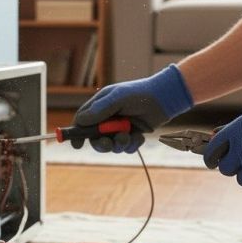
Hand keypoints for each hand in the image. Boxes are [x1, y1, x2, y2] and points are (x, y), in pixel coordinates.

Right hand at [73, 65, 193, 151]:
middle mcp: (108, 118)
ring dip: (119, 144)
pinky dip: (132, 145)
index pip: (82, 120)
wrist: (165, 99)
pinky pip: (126, 148)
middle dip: (101, 144)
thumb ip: (99, 110)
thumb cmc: (139, 94)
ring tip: (128, 136)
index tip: (76, 144)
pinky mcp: (132, 135)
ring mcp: (119, 128)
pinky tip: (139, 136)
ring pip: (111, 145)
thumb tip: (80, 120)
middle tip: (108, 144)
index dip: (77, 133)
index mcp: (100, 106)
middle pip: (95, 138)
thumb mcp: (117, 98)